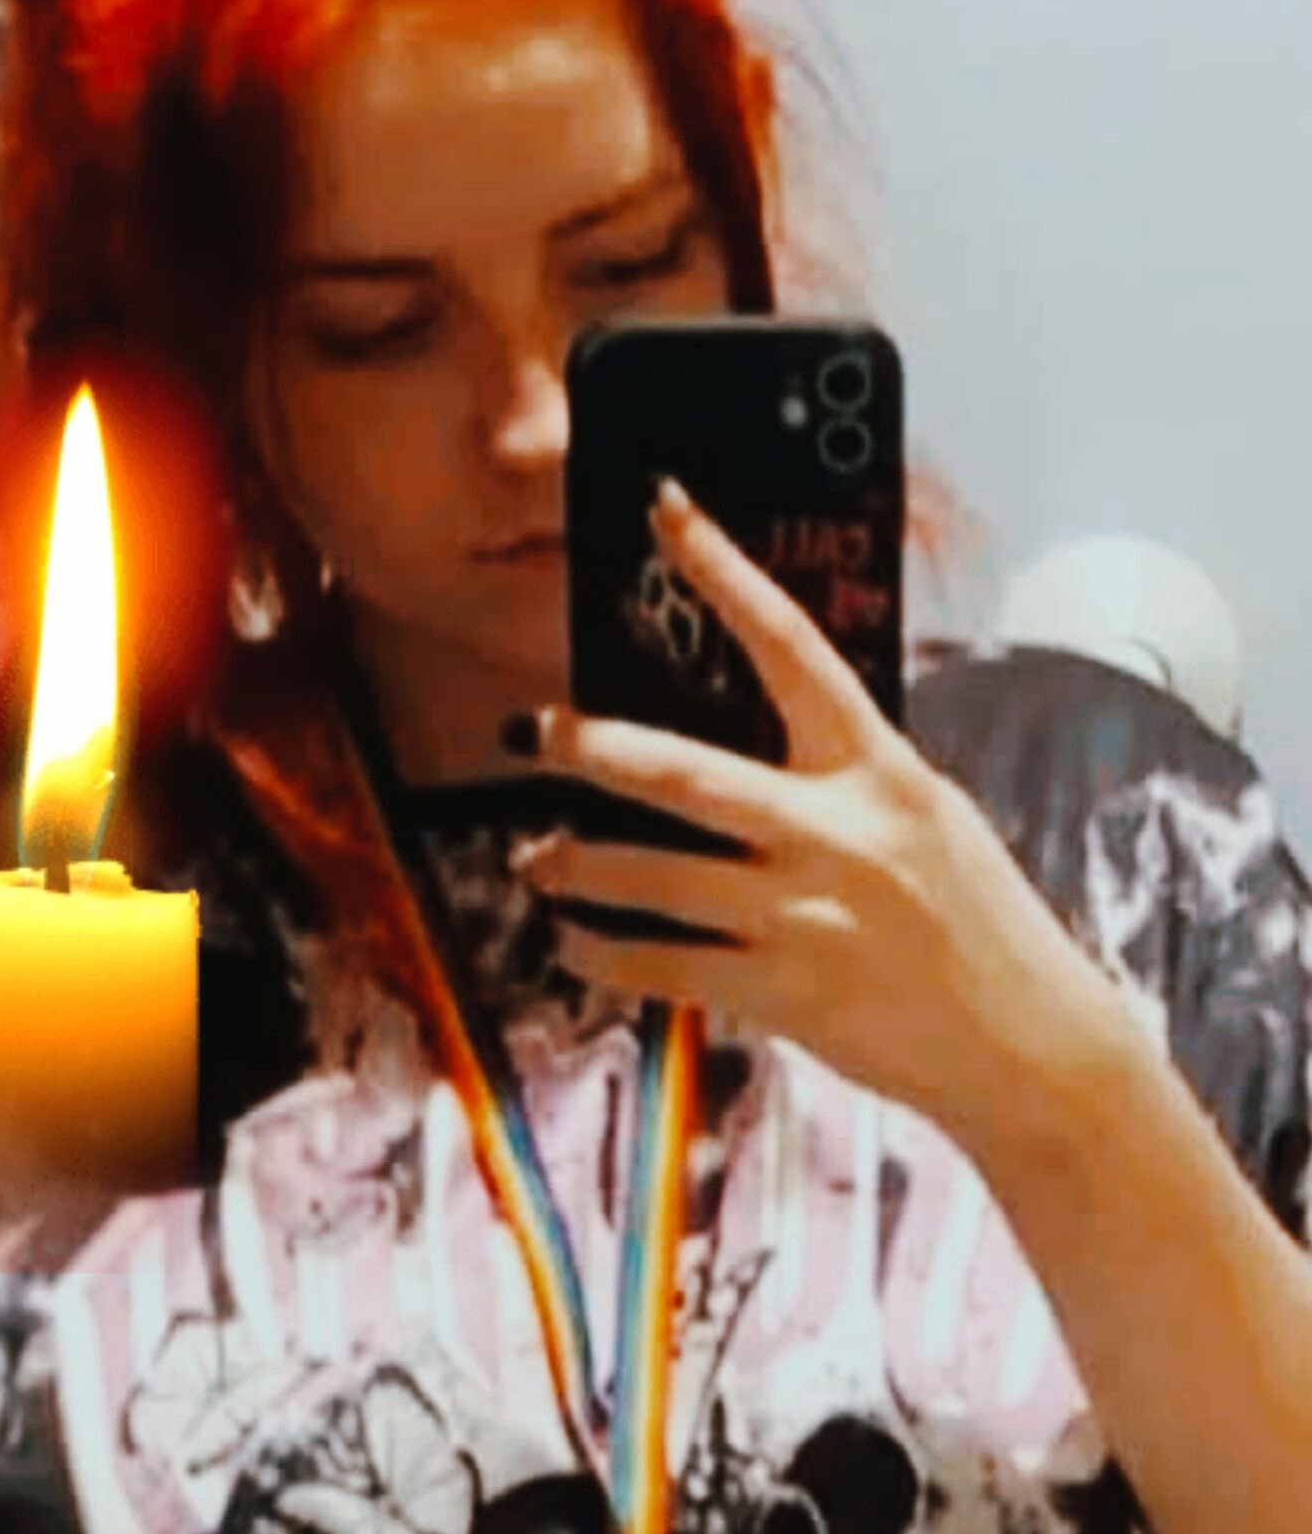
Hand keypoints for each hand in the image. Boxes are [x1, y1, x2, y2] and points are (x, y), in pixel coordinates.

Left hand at [510, 480, 1125, 1147]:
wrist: (1033, 1047)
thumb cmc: (979, 921)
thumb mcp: (927, 817)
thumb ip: (846, 777)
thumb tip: (763, 734)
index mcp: (879, 769)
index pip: (792, 646)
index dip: (725, 573)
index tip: (666, 510)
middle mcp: (835, 832)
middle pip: (683, 774)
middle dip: (589, 749)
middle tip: (525, 731)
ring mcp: (804, 915)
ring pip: (653, 877)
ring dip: (573, 865)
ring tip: (529, 856)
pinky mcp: (784, 994)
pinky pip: (664, 965)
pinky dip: (602, 954)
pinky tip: (571, 943)